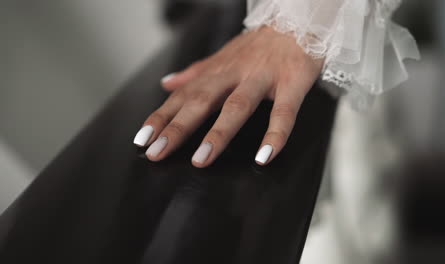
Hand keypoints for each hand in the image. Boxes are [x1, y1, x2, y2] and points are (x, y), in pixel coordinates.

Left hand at [133, 26, 323, 167]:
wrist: (299, 21)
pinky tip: (264, 156)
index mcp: (217, 71)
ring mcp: (262, 78)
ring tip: (201, 159)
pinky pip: (283, 112)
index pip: (183, 96)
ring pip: (237, 106)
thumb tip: (167, 84)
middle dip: (178, 127)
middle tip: (158, 152)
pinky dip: (275, 135)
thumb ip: (195, 73)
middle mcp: (235, 73)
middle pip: (202, 101)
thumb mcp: (223, 55)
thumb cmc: (260, 44)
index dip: (161, 116)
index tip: (143, 139)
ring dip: (218, 133)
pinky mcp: (291, 83)